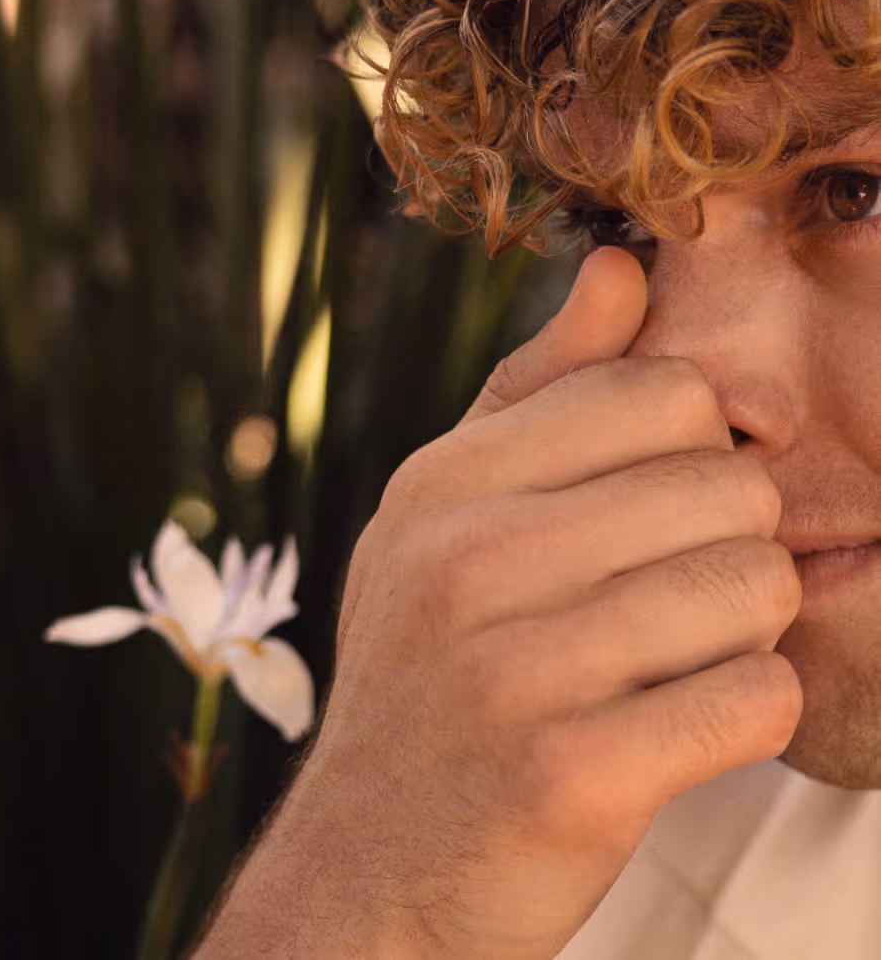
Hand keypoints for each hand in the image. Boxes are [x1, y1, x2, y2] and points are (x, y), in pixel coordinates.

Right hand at [197, 247, 802, 959]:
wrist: (372, 860)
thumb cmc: (427, 672)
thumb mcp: (447, 518)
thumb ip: (539, 390)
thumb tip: (619, 267)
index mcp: (442, 483)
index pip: (660, 392)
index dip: (693, 447)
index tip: (665, 503)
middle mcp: (466, 561)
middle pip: (727, 483)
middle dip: (726, 542)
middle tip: (664, 595)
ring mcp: (514, 671)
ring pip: (755, 586)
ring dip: (739, 631)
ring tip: (664, 658)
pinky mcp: (571, 778)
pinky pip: (754, 697)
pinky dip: (741, 713)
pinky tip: (672, 725)